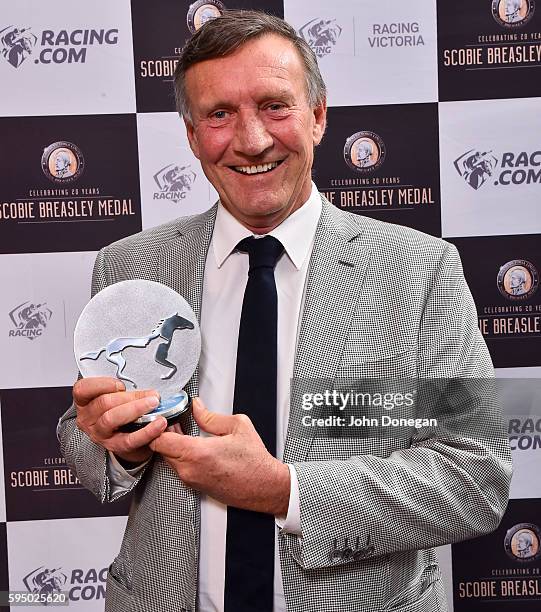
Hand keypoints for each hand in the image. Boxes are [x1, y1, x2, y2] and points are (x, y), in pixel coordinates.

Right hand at [73, 376, 167, 463]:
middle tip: (150, 395)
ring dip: (135, 409)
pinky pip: (128, 439)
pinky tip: (158, 424)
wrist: (125, 436)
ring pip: (111, 418)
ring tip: (153, 404)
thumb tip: (150, 392)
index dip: (102, 384)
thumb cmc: (118, 411)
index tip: (121, 385)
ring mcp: (99, 433)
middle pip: (103, 403)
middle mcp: (88, 418)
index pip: (82, 389)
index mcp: (85, 401)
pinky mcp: (113, 446)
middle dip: (129, 396)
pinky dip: (146, 431)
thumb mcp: (117, 397)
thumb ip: (127, 392)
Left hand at [150, 398, 289, 514]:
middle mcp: (190, 469)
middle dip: (163, 434)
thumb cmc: (254, 462)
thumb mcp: (236, 426)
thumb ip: (210, 416)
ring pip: (168, 459)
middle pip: (160, 450)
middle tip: (173, 421)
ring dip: (172, 445)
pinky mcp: (196, 486)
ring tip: (184, 432)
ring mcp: (191, 480)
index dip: (157, 426)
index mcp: (197, 453)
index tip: (164, 417)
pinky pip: (179, 468)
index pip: (159, 440)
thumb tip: (197, 407)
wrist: (264, 486)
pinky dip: (180, 456)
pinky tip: (193, 446)